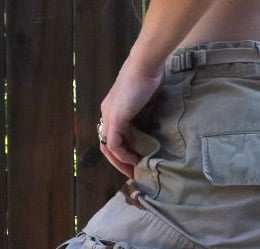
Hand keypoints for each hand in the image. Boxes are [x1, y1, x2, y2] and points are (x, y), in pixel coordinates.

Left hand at [98, 56, 163, 177]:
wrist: (145, 63)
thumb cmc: (150, 75)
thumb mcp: (146, 97)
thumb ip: (143, 111)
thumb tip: (152, 123)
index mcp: (112, 108)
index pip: (113, 136)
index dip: (123, 151)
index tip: (137, 161)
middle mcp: (106, 113)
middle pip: (108, 145)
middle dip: (121, 162)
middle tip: (134, 172)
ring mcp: (109, 116)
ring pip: (109, 148)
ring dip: (121, 162)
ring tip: (135, 171)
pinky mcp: (115, 119)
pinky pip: (114, 145)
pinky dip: (123, 155)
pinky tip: (134, 160)